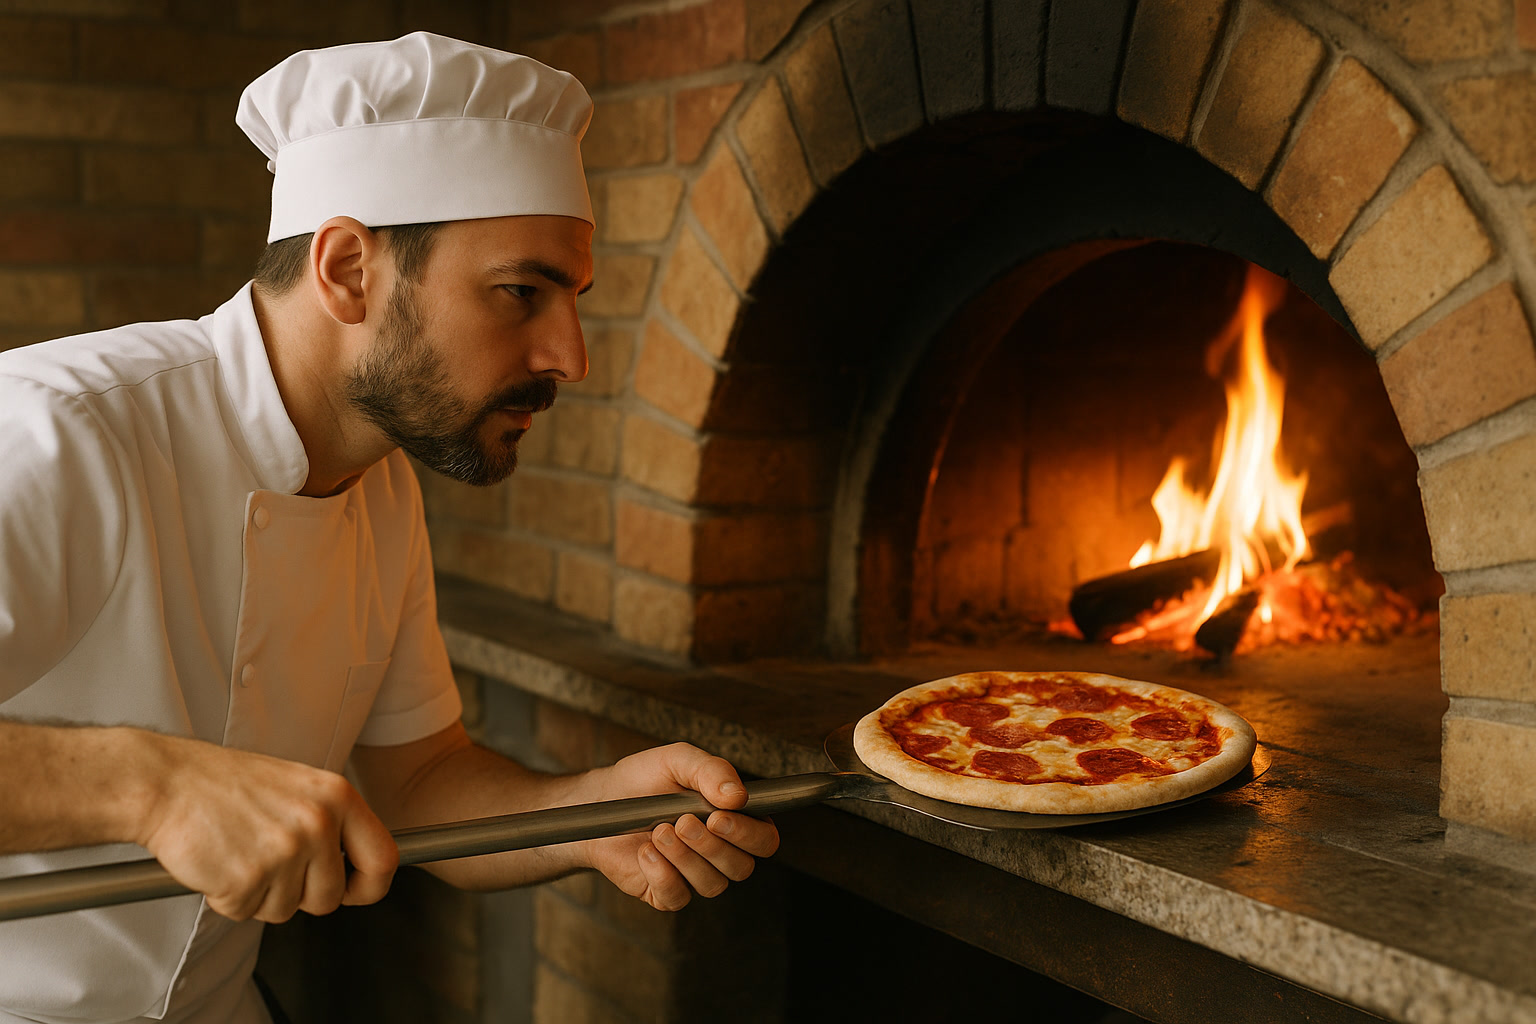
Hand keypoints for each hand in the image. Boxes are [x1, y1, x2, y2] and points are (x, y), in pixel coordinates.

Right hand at [135, 734, 397, 922]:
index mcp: (337, 797)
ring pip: (286, 910)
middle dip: (300, 895)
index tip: (355, 892)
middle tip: (268, 864)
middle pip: (330, 897)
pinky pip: (246, 913)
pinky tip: (219, 863)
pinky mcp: (248, 878)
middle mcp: (318, 823)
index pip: (383, 859)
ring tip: (240, 853)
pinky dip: (229, 899)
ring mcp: (284, 851)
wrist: (167, 782)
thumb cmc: (226, 785)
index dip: (371, 886)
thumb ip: (331, 823)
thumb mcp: (298, 788)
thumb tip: (356, 866)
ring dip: (260, 895)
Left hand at [581, 743, 778, 910]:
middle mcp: (720, 852)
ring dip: (685, 858)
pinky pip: (677, 897)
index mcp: (734, 820)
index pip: (764, 840)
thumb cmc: (646, 779)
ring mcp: (694, 875)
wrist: (603, 800)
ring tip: (659, 831)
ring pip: (712, 884)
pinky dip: (661, 874)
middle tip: (683, 821)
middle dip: (713, 847)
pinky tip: (645, 851)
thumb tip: (738, 796)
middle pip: (742, 867)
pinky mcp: (666, 892)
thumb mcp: (678, 760)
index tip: (718, 817)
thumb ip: (712, 770)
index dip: (748, 834)